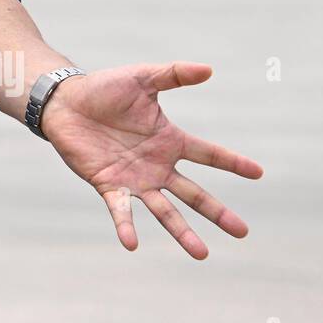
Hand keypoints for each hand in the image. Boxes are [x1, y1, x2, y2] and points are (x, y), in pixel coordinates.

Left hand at [39, 61, 262, 258]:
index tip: (258, 172)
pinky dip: (126, 225)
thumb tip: (208, 69)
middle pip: (194, 193)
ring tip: (201, 253)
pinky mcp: (107, 184)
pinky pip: (120, 209)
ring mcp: (134, 178)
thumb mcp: (142, 78)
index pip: (208, 154)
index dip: (232, 163)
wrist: (64, 102)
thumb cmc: (103, 89)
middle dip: (217, 212)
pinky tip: (131, 243)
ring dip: (181, 231)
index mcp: (169, 140)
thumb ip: (173, 74)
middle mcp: (157, 165)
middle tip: (242, 231)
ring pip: (164, 210)